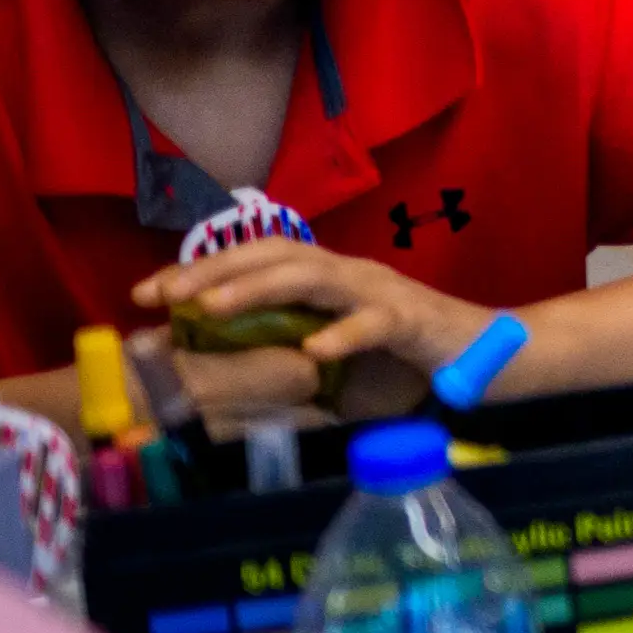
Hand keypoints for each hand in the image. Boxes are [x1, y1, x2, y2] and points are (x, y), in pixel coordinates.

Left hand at [136, 236, 487, 379]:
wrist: (485, 360)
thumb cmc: (403, 365)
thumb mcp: (328, 365)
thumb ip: (282, 362)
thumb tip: (211, 379)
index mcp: (325, 280)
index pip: (255, 259)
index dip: (201, 269)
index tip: (147, 292)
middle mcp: (347, 275)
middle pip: (274, 253)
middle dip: (214, 270)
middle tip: (164, 294)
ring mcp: (381, 293)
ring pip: (312, 276)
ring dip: (257, 289)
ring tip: (211, 310)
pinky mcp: (413, 321)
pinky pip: (374, 323)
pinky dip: (343, 335)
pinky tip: (312, 351)